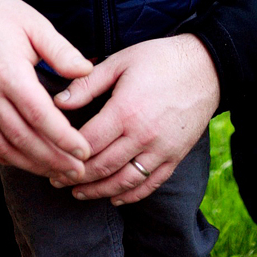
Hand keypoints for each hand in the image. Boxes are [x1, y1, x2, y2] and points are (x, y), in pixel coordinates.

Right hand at [0, 0, 93, 178]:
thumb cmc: (0, 14)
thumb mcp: (35, 23)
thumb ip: (61, 51)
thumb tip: (87, 71)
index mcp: (8, 71)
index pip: (39, 115)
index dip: (63, 138)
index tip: (84, 151)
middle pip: (23, 138)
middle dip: (52, 159)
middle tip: (77, 171)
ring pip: (2, 146)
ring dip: (30, 164)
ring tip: (55, 172)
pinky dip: (4, 157)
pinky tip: (23, 162)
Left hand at [50, 33, 218, 203]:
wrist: (205, 67)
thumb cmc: (159, 59)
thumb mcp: (120, 62)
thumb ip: (87, 84)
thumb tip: (58, 102)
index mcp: (126, 110)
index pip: (89, 143)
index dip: (67, 155)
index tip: (51, 159)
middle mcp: (143, 135)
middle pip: (103, 166)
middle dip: (77, 178)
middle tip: (58, 181)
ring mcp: (161, 149)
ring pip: (125, 181)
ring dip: (99, 191)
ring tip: (79, 193)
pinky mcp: (175, 156)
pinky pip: (151, 184)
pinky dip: (131, 195)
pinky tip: (115, 197)